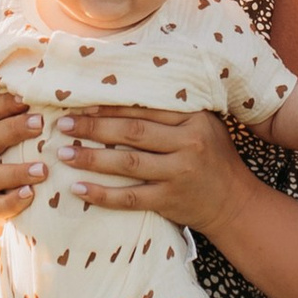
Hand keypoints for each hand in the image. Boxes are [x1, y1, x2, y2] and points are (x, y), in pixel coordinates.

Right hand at [0, 85, 43, 222]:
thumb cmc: (10, 145)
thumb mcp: (9, 125)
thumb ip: (26, 110)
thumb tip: (60, 87)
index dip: (6, 104)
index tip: (28, 98)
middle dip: (15, 130)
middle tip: (41, 124)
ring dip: (17, 172)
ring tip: (43, 170)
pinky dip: (12, 201)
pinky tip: (31, 195)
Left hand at [61, 103, 240, 223]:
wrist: (234, 203)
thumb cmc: (213, 159)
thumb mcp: (204, 126)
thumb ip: (173, 112)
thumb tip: (124, 93)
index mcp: (194, 119)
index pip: (144, 108)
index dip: (110, 106)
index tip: (80, 103)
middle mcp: (188, 144)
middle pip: (132, 132)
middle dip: (93, 127)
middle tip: (63, 125)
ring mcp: (179, 174)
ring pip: (127, 163)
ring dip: (91, 158)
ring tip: (63, 153)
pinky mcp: (170, 201)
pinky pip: (130, 198)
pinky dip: (102, 194)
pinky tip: (78, 189)